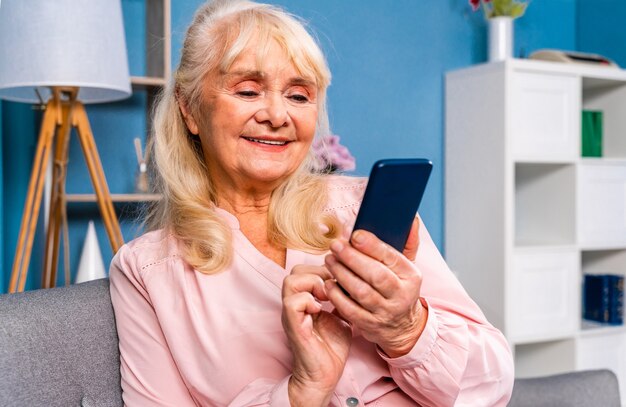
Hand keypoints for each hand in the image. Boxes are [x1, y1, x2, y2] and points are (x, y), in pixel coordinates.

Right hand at [282, 265, 351, 405]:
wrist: (323, 375)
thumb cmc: (331, 348)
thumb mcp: (341, 315)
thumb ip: (342, 298)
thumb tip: (353, 281)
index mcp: (304, 300)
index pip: (306, 269)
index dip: (323, 269)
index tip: (340, 280)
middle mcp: (294, 304)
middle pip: (296, 271)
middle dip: (318, 273)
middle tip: (333, 286)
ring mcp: (292, 314)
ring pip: (291, 281)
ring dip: (313, 284)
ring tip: (326, 297)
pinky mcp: (294, 326)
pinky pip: (293, 302)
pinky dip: (308, 301)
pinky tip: (321, 310)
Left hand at [324, 218, 426, 357]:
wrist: (402, 327)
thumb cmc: (399, 288)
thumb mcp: (408, 267)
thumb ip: (408, 241)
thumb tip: (411, 217)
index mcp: (411, 276)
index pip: (392, 258)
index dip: (372, 246)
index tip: (355, 235)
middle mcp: (401, 295)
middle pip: (376, 275)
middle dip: (353, 258)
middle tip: (335, 245)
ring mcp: (385, 312)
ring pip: (361, 292)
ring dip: (342, 274)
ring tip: (329, 259)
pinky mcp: (369, 325)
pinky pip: (350, 310)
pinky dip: (337, 296)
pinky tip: (328, 283)